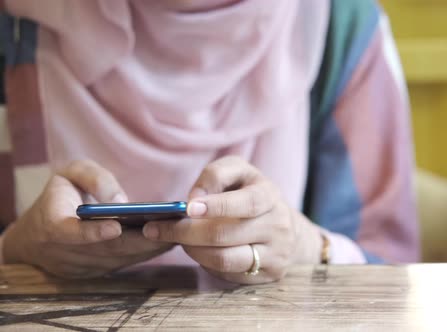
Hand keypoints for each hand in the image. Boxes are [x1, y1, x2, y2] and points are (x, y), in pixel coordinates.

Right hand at [2, 160, 172, 277]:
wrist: (34, 236)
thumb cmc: (58, 197)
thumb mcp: (69, 174)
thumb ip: (94, 178)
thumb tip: (120, 201)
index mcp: (51, 225)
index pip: (69, 232)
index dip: (92, 232)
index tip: (115, 227)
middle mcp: (64, 252)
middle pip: (105, 250)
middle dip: (139, 241)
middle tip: (168, 229)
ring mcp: (80, 268)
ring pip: (118, 260)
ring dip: (148, 249)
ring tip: (175, 234)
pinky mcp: (94, 274)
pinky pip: (123, 264)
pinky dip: (145, 254)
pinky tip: (167, 242)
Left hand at [143, 156, 323, 283]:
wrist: (283, 226)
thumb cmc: (250, 194)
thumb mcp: (239, 173)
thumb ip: (216, 175)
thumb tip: (193, 199)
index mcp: (269, 195)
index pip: (246, 202)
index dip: (216, 205)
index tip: (188, 208)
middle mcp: (277, 225)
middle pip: (225, 234)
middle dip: (186, 232)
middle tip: (157, 229)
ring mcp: (276, 252)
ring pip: (224, 259)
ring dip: (192, 250)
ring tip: (176, 241)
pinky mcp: (270, 273)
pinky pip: (229, 274)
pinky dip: (206, 263)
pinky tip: (198, 252)